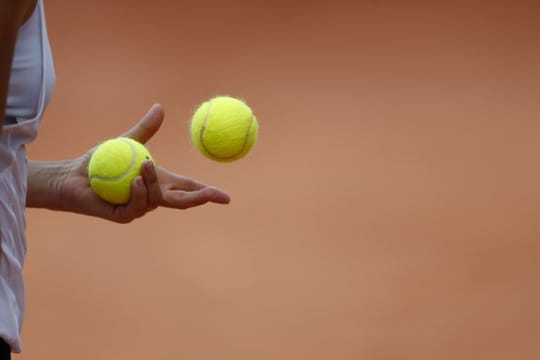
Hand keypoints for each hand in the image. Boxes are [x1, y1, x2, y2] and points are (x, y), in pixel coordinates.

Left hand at [53, 104, 229, 222]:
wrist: (72, 177)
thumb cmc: (100, 160)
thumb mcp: (128, 141)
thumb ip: (146, 128)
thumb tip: (160, 107)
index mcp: (160, 182)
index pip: (189, 188)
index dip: (207, 192)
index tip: (226, 197)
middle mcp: (154, 197)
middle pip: (184, 202)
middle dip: (202, 199)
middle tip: (214, 194)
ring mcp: (140, 208)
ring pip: (157, 199)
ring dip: (153, 182)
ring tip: (143, 165)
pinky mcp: (124, 215)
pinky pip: (137, 206)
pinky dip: (138, 192)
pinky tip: (133, 181)